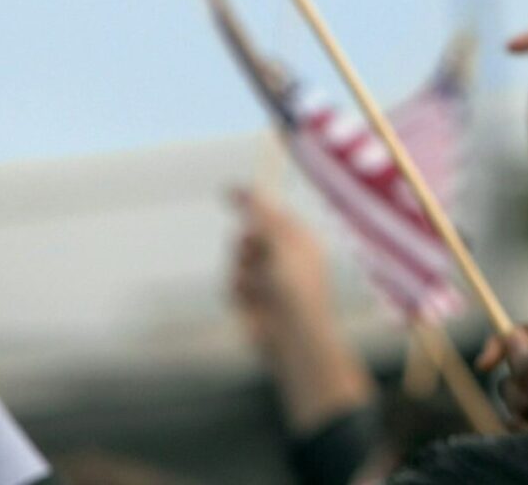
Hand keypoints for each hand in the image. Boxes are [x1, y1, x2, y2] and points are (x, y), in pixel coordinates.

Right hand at [230, 188, 332, 360]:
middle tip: (256, 251)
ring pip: (235, 258)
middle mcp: (283, 258)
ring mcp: (265, 279)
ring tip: (261, 287)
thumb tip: (253, 192)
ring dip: (243, 269)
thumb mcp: (282, 244)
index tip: (227, 189)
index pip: (273, 213)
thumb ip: (265, 218)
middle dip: (246, 242)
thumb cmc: (297, 288)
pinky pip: (230, 282)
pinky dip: (238, 290)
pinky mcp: (250, 300)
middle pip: (248, 234)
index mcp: (300, 241)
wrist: (294, 337)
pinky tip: (254, 304)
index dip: (251, 202)